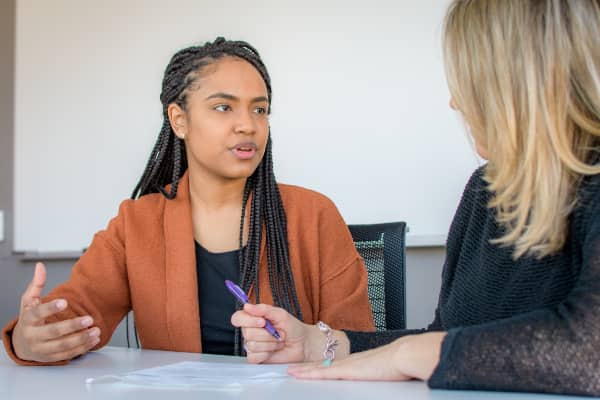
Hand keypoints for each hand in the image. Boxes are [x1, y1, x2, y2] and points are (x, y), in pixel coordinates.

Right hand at [11, 262, 100, 362]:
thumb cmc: (28, 320)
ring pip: (62, 346)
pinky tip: (93, 340)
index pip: (38, 313)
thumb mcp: (28, 301)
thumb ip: (36, 284)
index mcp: (28, 320)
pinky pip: (68, 354)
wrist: (21, 345)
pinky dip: (82, 348)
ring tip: (95, 330)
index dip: (50, 308)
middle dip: (72, 326)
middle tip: (88, 319)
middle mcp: (33, 336)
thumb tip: (40, 266)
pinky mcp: (51, 357)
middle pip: (53, 332)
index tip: (64, 301)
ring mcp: (42, 348)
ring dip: (81, 338)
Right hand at [231, 303, 325, 363]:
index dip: (248, 320)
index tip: (263, 322)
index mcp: (253, 319)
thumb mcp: (280, 314)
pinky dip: (266, 353)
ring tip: (278, 341)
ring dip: (270, 343)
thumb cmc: (292, 328)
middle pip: (247, 333)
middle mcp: (249, 332)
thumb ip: (264, 309)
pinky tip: (273, 351)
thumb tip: (247, 306)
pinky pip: (253, 357)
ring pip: (252, 345)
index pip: (237, 318)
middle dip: (267, 334)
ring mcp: (251, 346)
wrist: (302, 344)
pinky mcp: (255, 358)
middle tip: (278, 333)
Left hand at [287, 332, 445, 380]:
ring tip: (290, 372)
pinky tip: (299, 375)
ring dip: (303, 370)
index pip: (333, 365)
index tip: (309, 368)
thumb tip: (378, 378)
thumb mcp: (384, 370)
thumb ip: (376, 373)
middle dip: (306, 368)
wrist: (403, 355)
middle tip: (291, 369)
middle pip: (322, 365)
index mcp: (356, 362)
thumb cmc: (400, 363)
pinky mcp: (347, 371)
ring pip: (318, 368)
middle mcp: (348, 362)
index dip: (319, 367)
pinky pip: (323, 372)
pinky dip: (309, 374)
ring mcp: (346, 365)